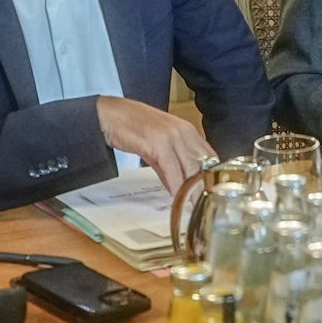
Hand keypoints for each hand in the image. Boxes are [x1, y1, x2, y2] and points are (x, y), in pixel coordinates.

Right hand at [96, 96, 216, 194]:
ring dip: (192, 191)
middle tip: (206, 206)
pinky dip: (175, 187)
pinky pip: (171, 171)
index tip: (212, 193)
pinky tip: (177, 199)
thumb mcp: (158, 142)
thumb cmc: (131, 126)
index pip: (209, 155)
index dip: (212, 176)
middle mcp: (183, 131)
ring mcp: (171, 136)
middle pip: (202, 164)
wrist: (108, 114)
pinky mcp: (157, 144)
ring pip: (189, 169)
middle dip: (204, 187)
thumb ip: (170, 163)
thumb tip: (179, 186)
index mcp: (187, 130)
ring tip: (195, 207)